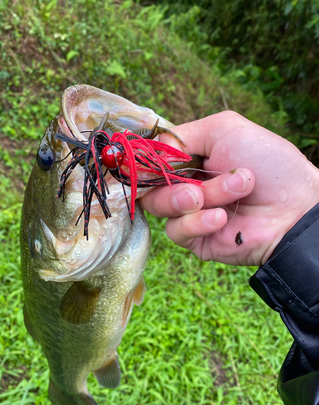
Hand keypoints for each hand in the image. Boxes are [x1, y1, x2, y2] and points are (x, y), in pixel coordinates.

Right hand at [140, 111, 318, 265]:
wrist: (294, 208)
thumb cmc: (267, 163)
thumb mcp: (224, 129)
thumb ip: (181, 135)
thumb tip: (152, 153)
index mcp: (189, 158)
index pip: (150, 160)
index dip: (145, 162)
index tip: (149, 161)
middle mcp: (185, 184)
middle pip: (149, 185)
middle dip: (174, 184)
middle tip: (199, 188)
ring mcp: (189, 212)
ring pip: (161, 207)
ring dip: (197, 198)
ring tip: (231, 194)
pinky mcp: (194, 239)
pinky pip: (176, 231)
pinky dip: (198, 222)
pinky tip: (222, 219)